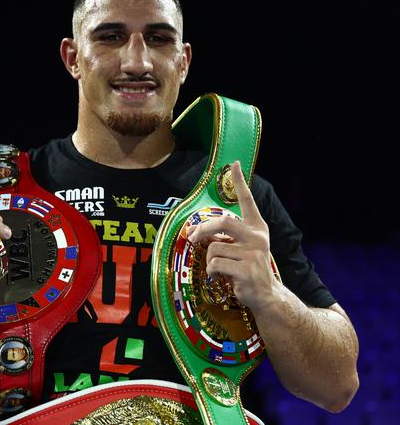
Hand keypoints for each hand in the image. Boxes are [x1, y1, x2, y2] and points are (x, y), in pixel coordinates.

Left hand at [186, 161, 278, 310]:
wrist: (267, 295)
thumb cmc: (249, 268)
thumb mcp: (243, 247)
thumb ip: (228, 236)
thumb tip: (198, 231)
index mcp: (257, 228)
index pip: (248, 201)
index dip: (240, 182)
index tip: (234, 164)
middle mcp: (257, 237)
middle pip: (223, 222)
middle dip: (203, 229)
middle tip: (192, 237)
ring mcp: (253, 254)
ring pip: (214, 248)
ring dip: (210, 260)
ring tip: (220, 268)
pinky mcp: (246, 270)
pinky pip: (215, 264)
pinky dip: (212, 272)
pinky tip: (222, 277)